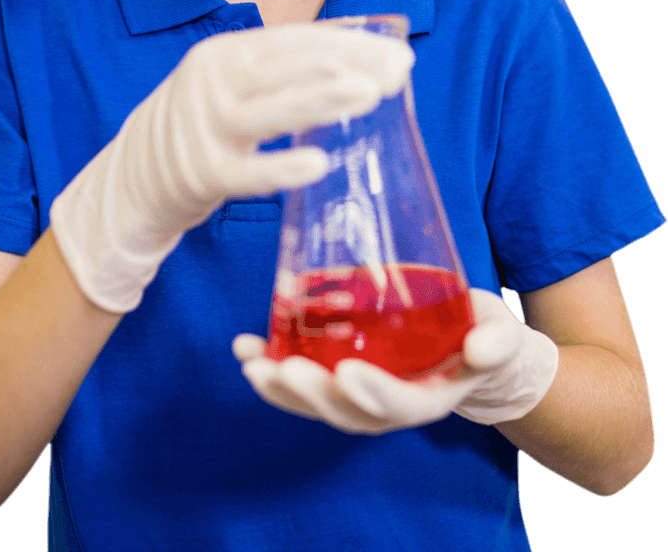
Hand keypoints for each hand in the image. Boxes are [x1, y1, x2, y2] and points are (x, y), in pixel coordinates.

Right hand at [50, 22, 413, 312]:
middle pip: (288, 66)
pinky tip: (318, 162)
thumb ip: (286, 77)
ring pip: (269, 108)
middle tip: (397, 71)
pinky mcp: (199, 174)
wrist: (132, 179)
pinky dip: (281, 168)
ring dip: (322, 99)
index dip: (351, 45)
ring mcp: (204, 127)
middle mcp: (212, 81)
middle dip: (348, 66)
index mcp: (227, 53)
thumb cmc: (203, 129)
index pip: (298, 41)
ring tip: (369, 93)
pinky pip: (246, 173)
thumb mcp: (234, 87)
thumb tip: (365, 71)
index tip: (399, 55)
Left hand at [232, 289, 558, 433]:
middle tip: (284, 370)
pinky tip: (245, 350)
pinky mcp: (339, 377)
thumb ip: (493, 340)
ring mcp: (360, 394)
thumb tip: (479, 348)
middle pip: (347, 411)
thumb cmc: (481, 333)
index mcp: (429, 398)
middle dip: (313, 394)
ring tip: (251, 365)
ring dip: (280, 389)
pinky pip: (302, 383)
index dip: (374, 394)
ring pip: (317, 404)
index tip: (348, 373)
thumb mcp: (498, 331)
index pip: (400, 407)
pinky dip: (271, 369)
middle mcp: (389, 405)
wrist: (467, 342)